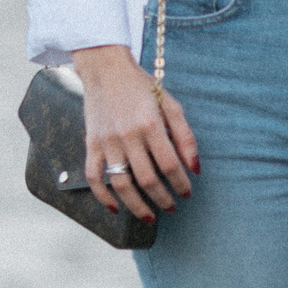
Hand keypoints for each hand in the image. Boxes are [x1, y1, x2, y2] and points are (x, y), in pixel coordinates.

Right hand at [70, 44, 198, 220]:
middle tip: (172, 208)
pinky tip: (115, 209)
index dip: (180, 184)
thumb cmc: (142, 87)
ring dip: (136, 206)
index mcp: (150, 124)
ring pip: (121, 184)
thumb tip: (196, 168)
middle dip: (162, 199)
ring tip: (150, 217)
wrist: (106, 70)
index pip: (169, 165)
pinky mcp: (91, 144)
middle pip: (147, 179)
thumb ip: (185, 136)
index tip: (187, 195)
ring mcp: (107, 142)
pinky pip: (94, 177)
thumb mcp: (170, 104)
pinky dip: (103, 197)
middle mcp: (127, 136)